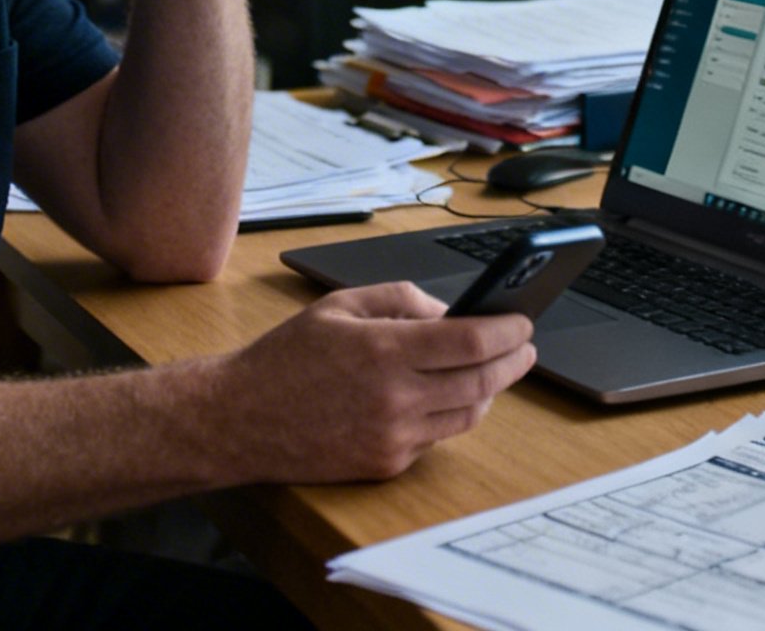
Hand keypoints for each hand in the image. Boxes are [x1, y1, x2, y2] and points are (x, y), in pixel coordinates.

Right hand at [202, 282, 536, 483]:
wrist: (241, 420)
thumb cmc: (286, 358)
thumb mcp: (339, 305)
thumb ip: (399, 299)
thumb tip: (448, 311)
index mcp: (384, 350)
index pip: (472, 341)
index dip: (508, 331)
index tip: (522, 321)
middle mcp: (395, 398)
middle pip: (482, 382)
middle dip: (513, 361)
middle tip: (524, 347)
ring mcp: (393, 437)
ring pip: (467, 415)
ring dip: (488, 391)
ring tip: (492, 370)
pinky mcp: (385, 464)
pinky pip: (436, 439)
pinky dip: (449, 415)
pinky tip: (444, 397)